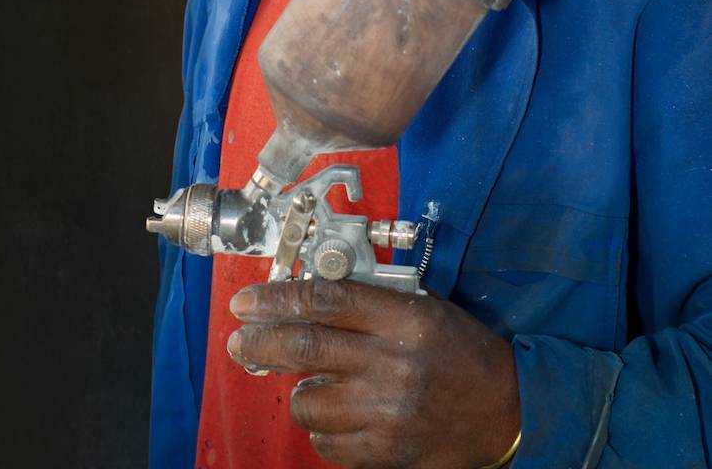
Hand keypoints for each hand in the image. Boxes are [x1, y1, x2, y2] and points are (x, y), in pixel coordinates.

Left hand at [227, 276, 519, 468]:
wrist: (507, 409)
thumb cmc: (461, 352)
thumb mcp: (421, 307)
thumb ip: (368, 302)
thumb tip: (304, 297)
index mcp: (401, 319)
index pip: (322, 299)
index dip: (275, 297)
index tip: (247, 301)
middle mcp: (391, 363)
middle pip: (304, 346)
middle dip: (260, 341)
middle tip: (240, 340)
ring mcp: (387, 412)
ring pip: (309, 400)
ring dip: (296, 391)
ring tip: (305, 384)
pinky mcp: (387, 451)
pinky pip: (328, 443)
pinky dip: (319, 429)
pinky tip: (331, 415)